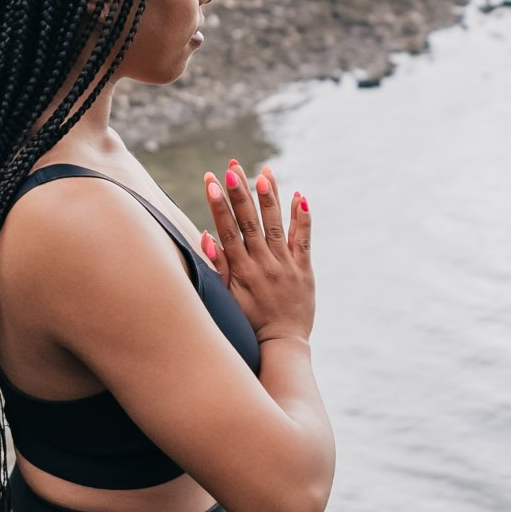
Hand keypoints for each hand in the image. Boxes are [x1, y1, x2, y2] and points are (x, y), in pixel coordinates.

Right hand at [200, 160, 313, 345]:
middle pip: (250, 222)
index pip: (228, 230)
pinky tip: (299, 196)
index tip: (211, 180)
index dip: (219, 204)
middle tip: (232, 168)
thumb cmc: (250, 322)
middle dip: (240, 193)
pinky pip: (304, 239)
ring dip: (269, 198)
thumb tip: (206, 236)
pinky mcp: (304, 269)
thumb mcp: (227, 297)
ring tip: (264, 172)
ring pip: (276, 225)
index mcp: (242, 271)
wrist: (282, 343)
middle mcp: (263, 264)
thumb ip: (218, 266)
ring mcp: (285, 265)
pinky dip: (302, 217)